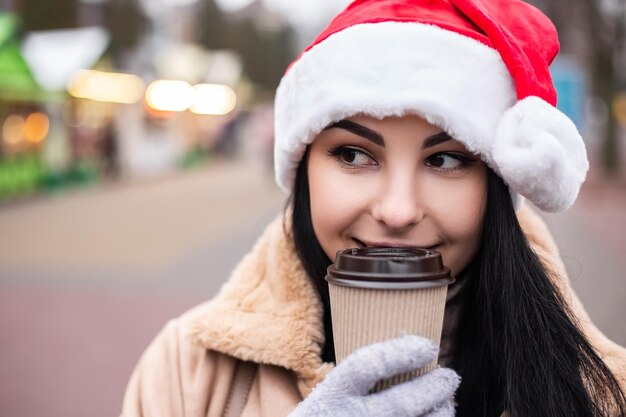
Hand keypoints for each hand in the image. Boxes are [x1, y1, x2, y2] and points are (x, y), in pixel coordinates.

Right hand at [290, 335, 458, 416]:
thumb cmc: (329, 415)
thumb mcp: (333, 390)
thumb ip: (363, 374)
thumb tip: (410, 346)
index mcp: (334, 393)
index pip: (367, 366)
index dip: (401, 353)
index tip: (429, 347)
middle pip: (402, 404)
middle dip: (433, 388)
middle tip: (449, 376)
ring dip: (440, 413)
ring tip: (446, 402)